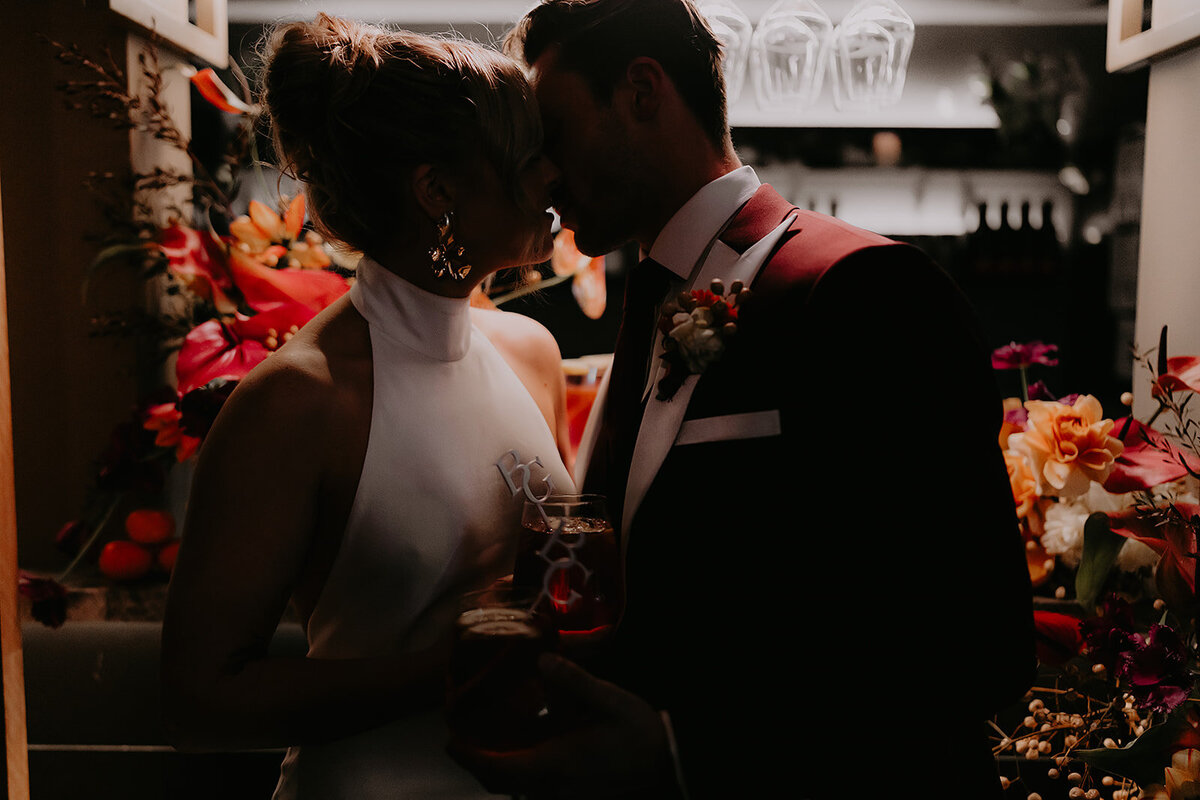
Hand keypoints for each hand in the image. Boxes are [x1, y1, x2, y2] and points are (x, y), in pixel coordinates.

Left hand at [447, 653, 680, 799]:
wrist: (666, 763)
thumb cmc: (640, 734)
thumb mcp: (611, 701)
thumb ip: (575, 682)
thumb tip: (543, 660)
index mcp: (555, 764)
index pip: (499, 769)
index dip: (470, 757)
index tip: (450, 740)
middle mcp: (552, 783)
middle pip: (499, 781)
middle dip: (475, 761)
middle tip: (458, 735)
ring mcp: (560, 789)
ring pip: (514, 783)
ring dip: (494, 765)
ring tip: (482, 735)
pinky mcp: (569, 787)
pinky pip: (530, 781)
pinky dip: (514, 766)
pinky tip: (519, 740)